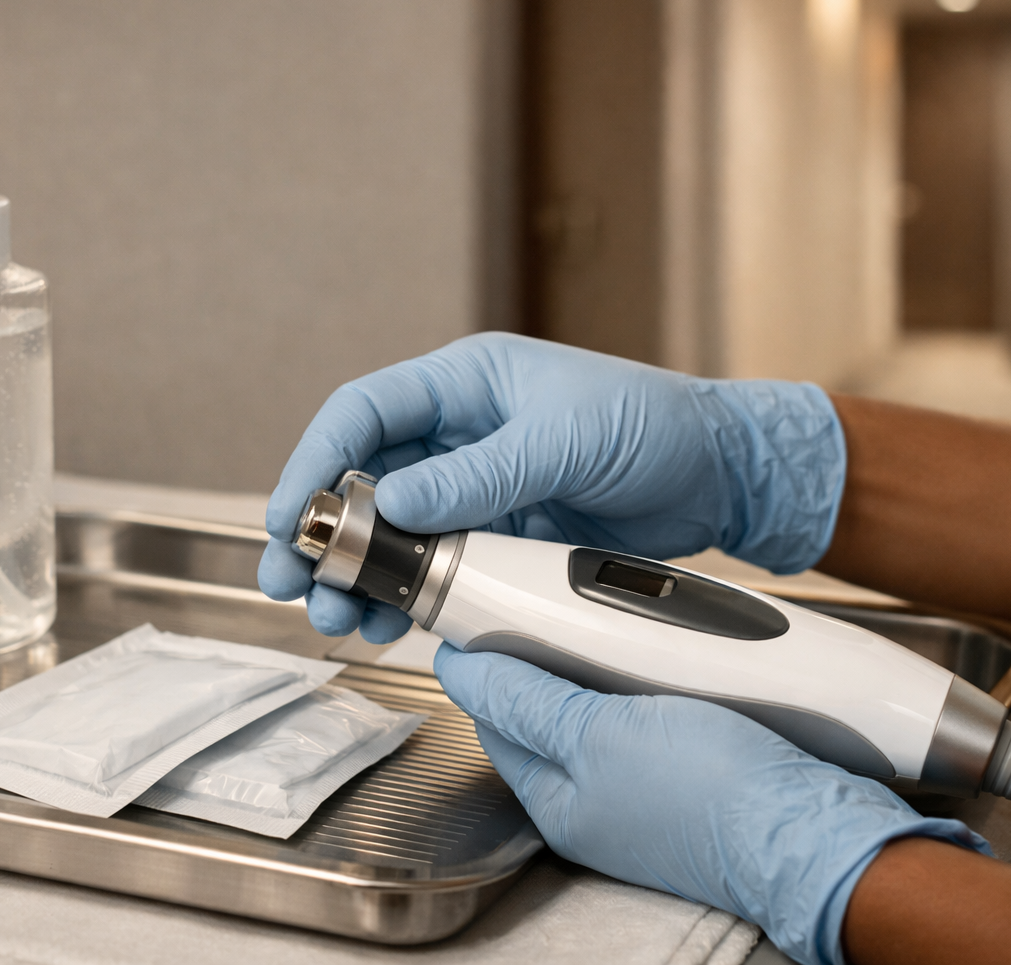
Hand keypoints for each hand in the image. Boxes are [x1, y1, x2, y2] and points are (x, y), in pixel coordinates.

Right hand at [258, 332, 844, 642]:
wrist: (720, 476)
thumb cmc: (652, 426)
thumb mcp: (565, 439)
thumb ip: (480, 473)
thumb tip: (391, 500)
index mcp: (466, 383)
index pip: (365, 412)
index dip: (316, 461)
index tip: (290, 518)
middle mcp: (459, 433)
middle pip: (364, 479)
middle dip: (324, 534)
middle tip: (292, 584)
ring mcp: (477, 488)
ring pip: (393, 533)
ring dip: (359, 576)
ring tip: (336, 620)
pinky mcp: (500, 537)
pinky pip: (438, 568)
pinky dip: (410, 597)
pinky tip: (391, 627)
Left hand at [434, 644, 989, 964]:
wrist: (816, 830)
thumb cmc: (715, 794)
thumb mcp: (600, 734)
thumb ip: (528, 700)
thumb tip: (464, 671)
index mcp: (558, 799)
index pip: (498, 719)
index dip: (490, 662)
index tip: (493, 610)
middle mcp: (596, 800)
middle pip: (549, 711)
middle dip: (550, 656)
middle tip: (561, 606)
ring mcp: (646, 786)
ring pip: (603, 707)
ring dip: (605, 662)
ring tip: (617, 624)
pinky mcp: (695, 769)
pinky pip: (655, 713)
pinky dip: (652, 679)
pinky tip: (666, 656)